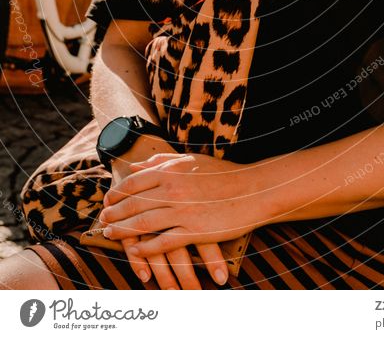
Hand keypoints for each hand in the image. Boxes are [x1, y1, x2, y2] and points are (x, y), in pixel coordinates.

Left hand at [109, 141, 229, 287]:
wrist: (253, 190)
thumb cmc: (222, 174)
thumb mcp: (191, 161)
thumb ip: (161, 162)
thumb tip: (135, 164)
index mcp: (172, 170)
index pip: (135, 182)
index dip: (118, 192)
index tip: (107, 199)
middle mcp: (174, 189)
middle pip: (134, 203)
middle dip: (114, 213)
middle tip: (102, 220)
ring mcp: (183, 211)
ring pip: (143, 223)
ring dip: (123, 230)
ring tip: (110, 234)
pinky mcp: (195, 231)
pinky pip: (163, 242)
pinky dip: (146, 248)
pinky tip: (136, 250)